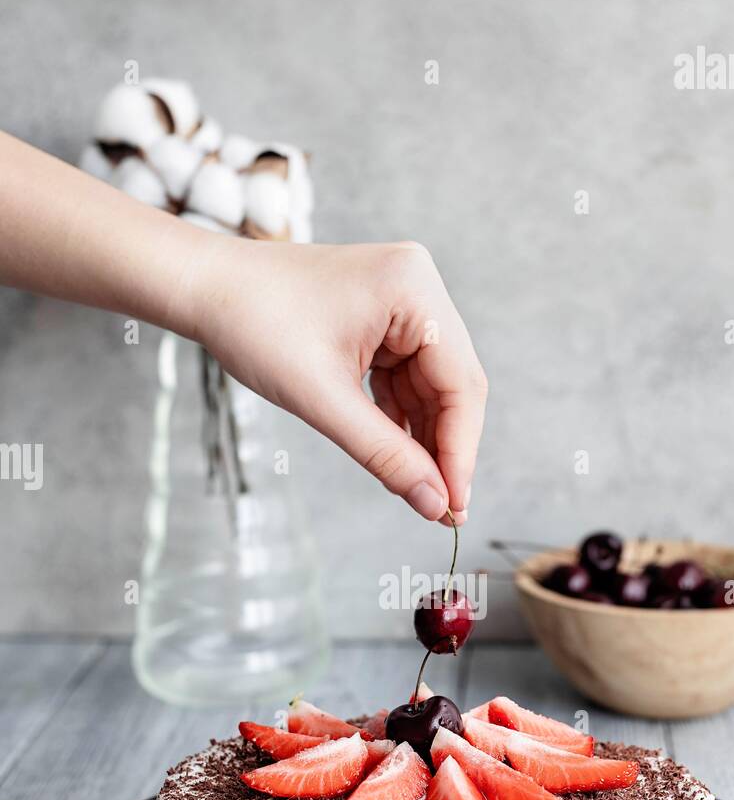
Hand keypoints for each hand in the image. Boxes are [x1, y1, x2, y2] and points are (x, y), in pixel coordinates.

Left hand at [191, 239, 486, 522]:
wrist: (206, 288)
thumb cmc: (254, 325)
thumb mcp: (322, 399)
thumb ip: (384, 454)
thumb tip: (435, 504)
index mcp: (413, 289)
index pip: (460, 383)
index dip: (460, 451)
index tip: (454, 507)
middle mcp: (418, 287)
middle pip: (452, 386)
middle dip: (444, 449)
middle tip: (443, 511)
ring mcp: (402, 303)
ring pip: (431, 388)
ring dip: (424, 439)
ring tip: (420, 493)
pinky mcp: (383, 320)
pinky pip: (406, 379)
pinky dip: (400, 420)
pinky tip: (397, 458)